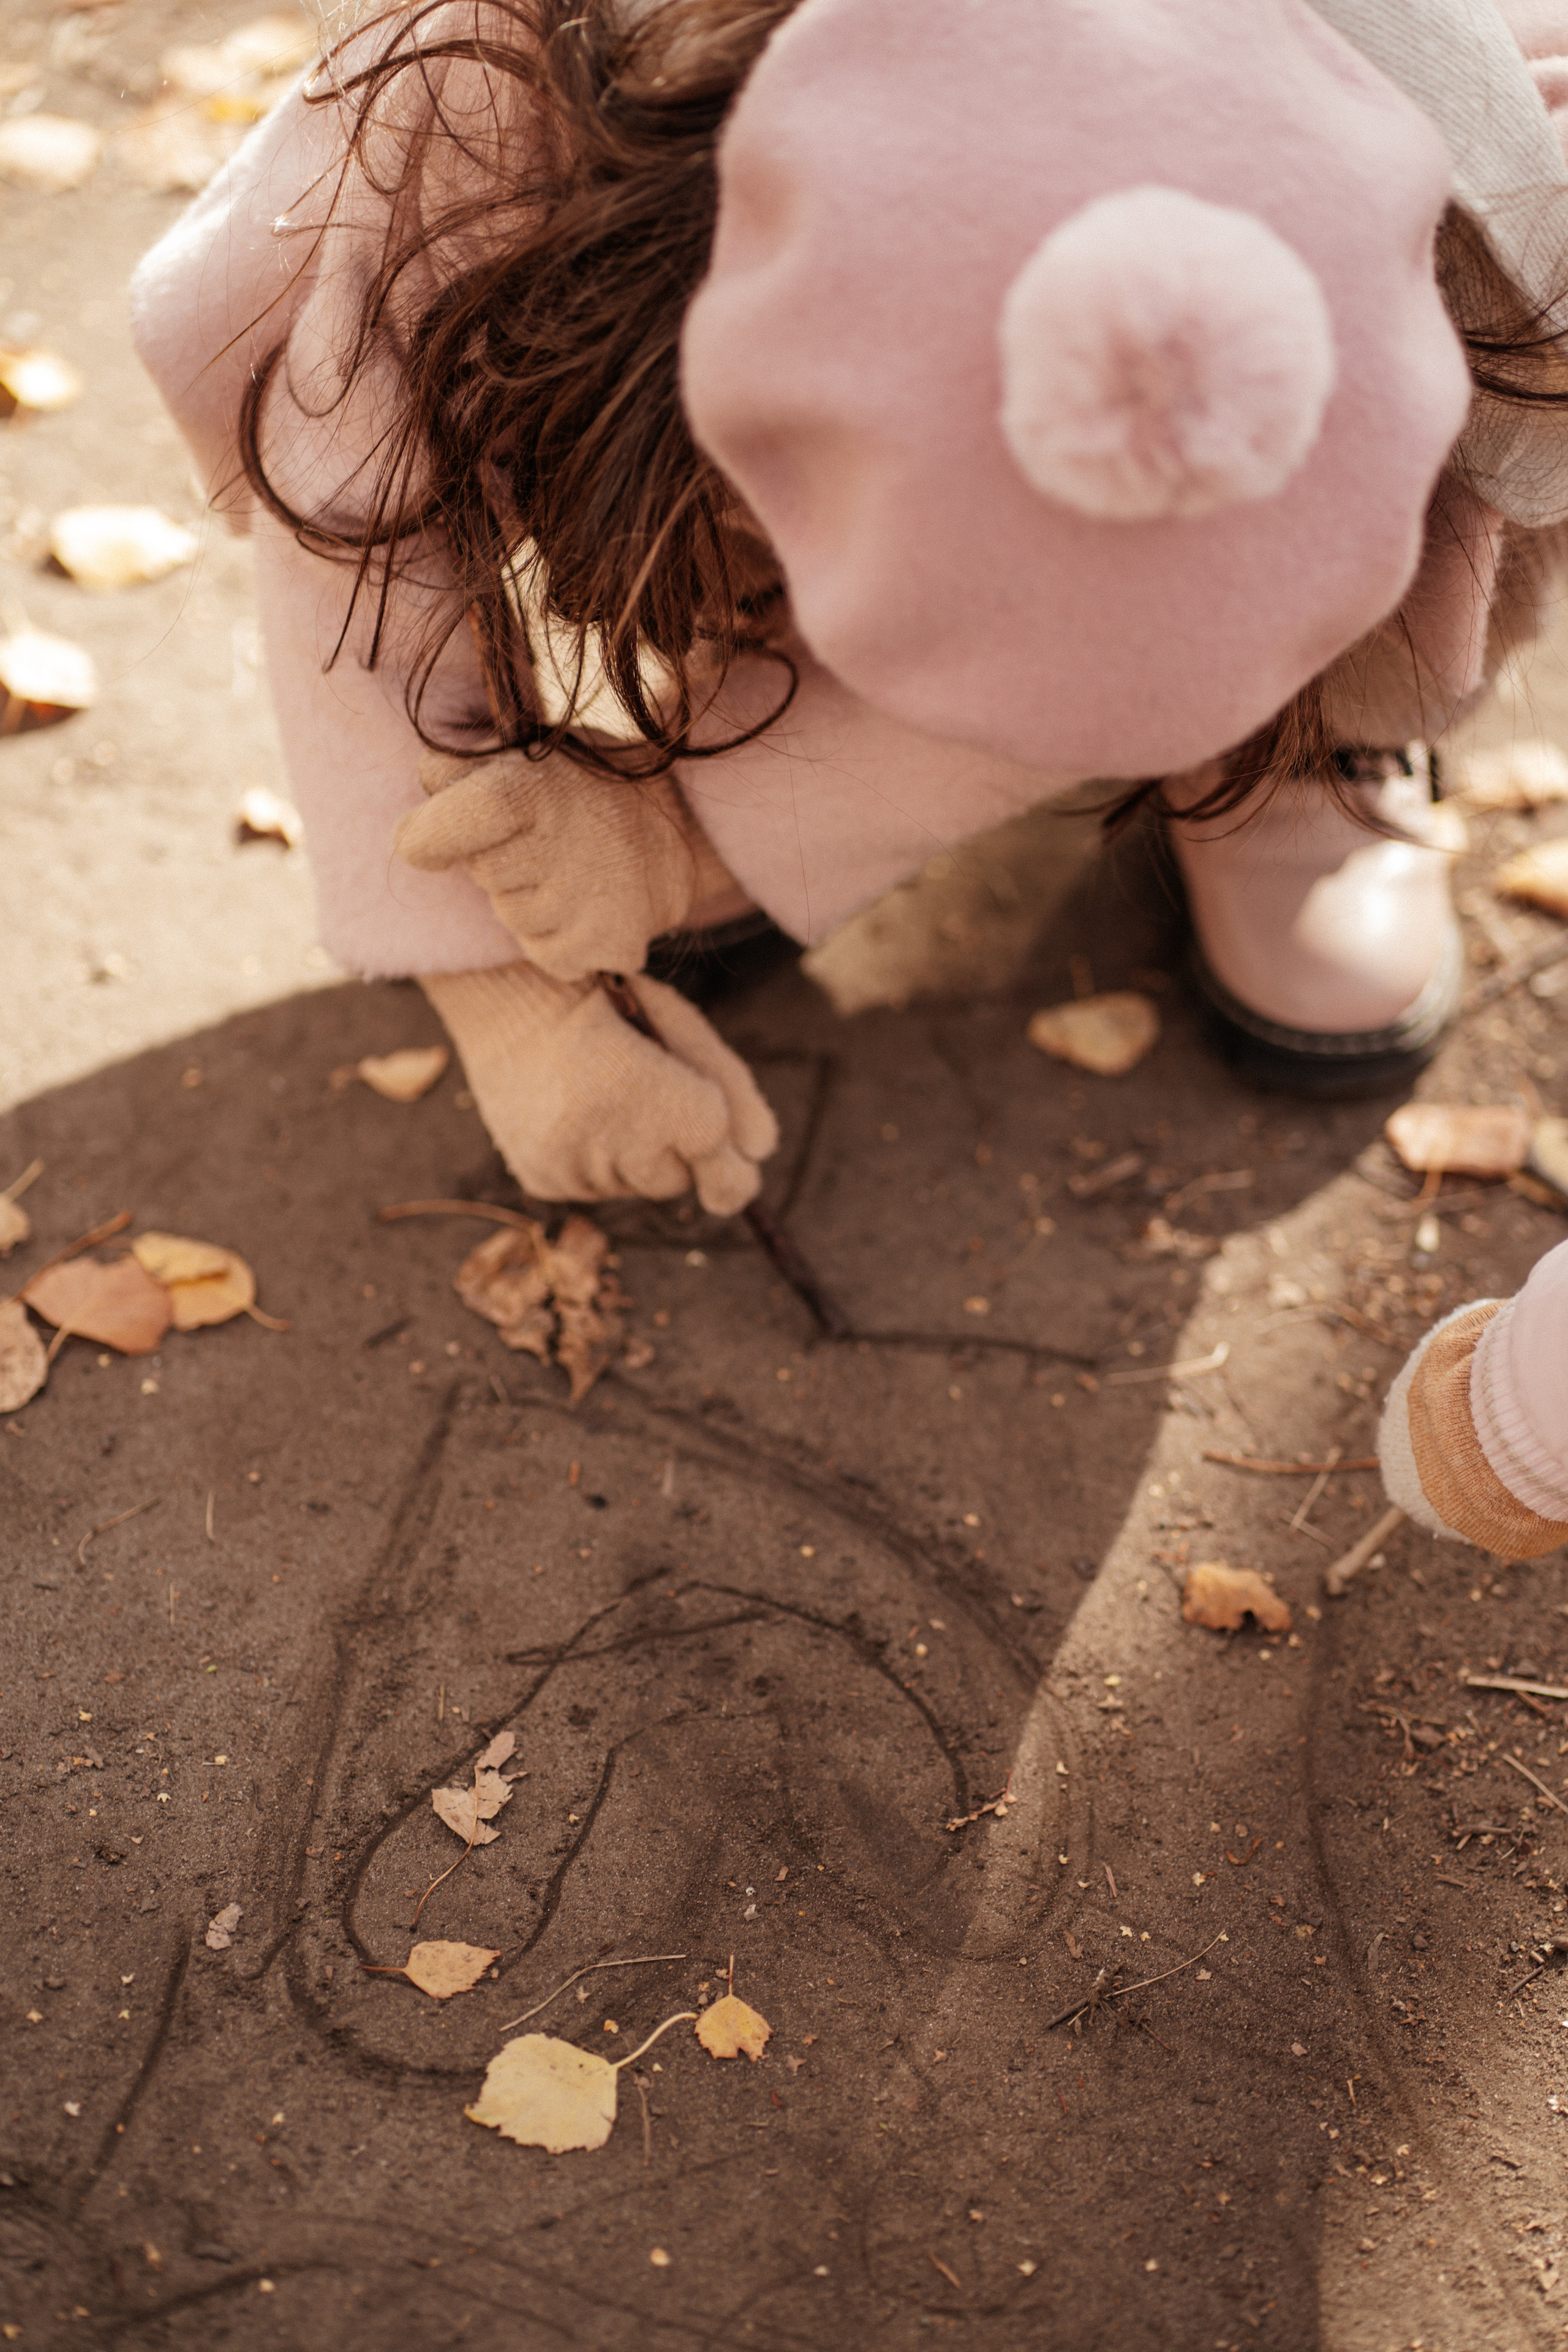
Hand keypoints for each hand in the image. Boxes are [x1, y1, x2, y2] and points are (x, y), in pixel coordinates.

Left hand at [395, 748, 702, 981]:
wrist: (680, 822)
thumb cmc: (581, 784)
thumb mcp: (524, 753)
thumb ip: (460, 768)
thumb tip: (421, 795)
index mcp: (533, 789)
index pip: (450, 828)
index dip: (428, 837)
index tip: (424, 842)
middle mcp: (562, 847)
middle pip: (483, 874)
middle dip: (499, 858)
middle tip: (545, 835)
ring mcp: (588, 904)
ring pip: (515, 917)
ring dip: (532, 898)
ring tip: (575, 867)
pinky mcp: (612, 947)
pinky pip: (548, 955)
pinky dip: (561, 936)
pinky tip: (590, 903)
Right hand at [422, 963, 777, 1213]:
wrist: (513, 997)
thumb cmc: (615, 1003)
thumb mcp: (686, 1030)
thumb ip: (736, 1093)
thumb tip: (762, 1153)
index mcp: (670, 1105)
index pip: (730, 1179)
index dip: (732, 1162)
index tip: (730, 1147)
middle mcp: (620, 1147)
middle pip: (677, 1183)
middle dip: (672, 1147)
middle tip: (643, 1090)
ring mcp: (576, 1168)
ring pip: (633, 1187)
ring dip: (630, 1154)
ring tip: (602, 1095)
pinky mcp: (542, 1178)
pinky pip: (592, 1187)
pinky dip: (591, 1160)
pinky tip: (573, 1114)